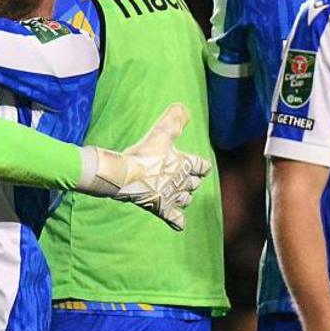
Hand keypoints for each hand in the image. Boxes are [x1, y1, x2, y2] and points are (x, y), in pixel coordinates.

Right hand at [76, 104, 209, 229]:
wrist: (126, 176)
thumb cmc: (144, 154)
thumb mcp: (160, 133)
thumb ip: (174, 120)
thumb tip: (183, 106)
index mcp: (184, 163)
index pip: (201, 165)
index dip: (201, 166)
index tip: (202, 167)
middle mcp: (181, 181)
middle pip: (193, 184)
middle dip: (192, 182)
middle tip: (189, 180)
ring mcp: (171, 196)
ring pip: (185, 199)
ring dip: (185, 197)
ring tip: (183, 196)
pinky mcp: (160, 208)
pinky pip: (173, 218)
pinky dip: (177, 221)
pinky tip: (180, 224)